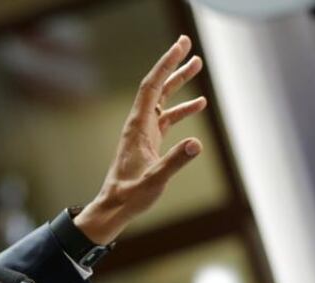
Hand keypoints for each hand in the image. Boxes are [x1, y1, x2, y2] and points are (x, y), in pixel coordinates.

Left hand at [76, 35, 207, 244]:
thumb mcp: (155, 181)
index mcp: (138, 127)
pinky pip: (167, 118)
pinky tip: (199, 104)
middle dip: (173, 65)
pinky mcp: (149, 142)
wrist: (115, 207)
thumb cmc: (130, 196)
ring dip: (179, 82)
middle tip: (188, 44)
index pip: (152, 87)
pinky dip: (182, 109)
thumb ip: (175, 162)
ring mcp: (144, 132)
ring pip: (163, 100)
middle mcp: (139, 124)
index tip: (181, 45)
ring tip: (197, 65)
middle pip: (158, 87)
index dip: (166, 64)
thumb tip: (196, 144)